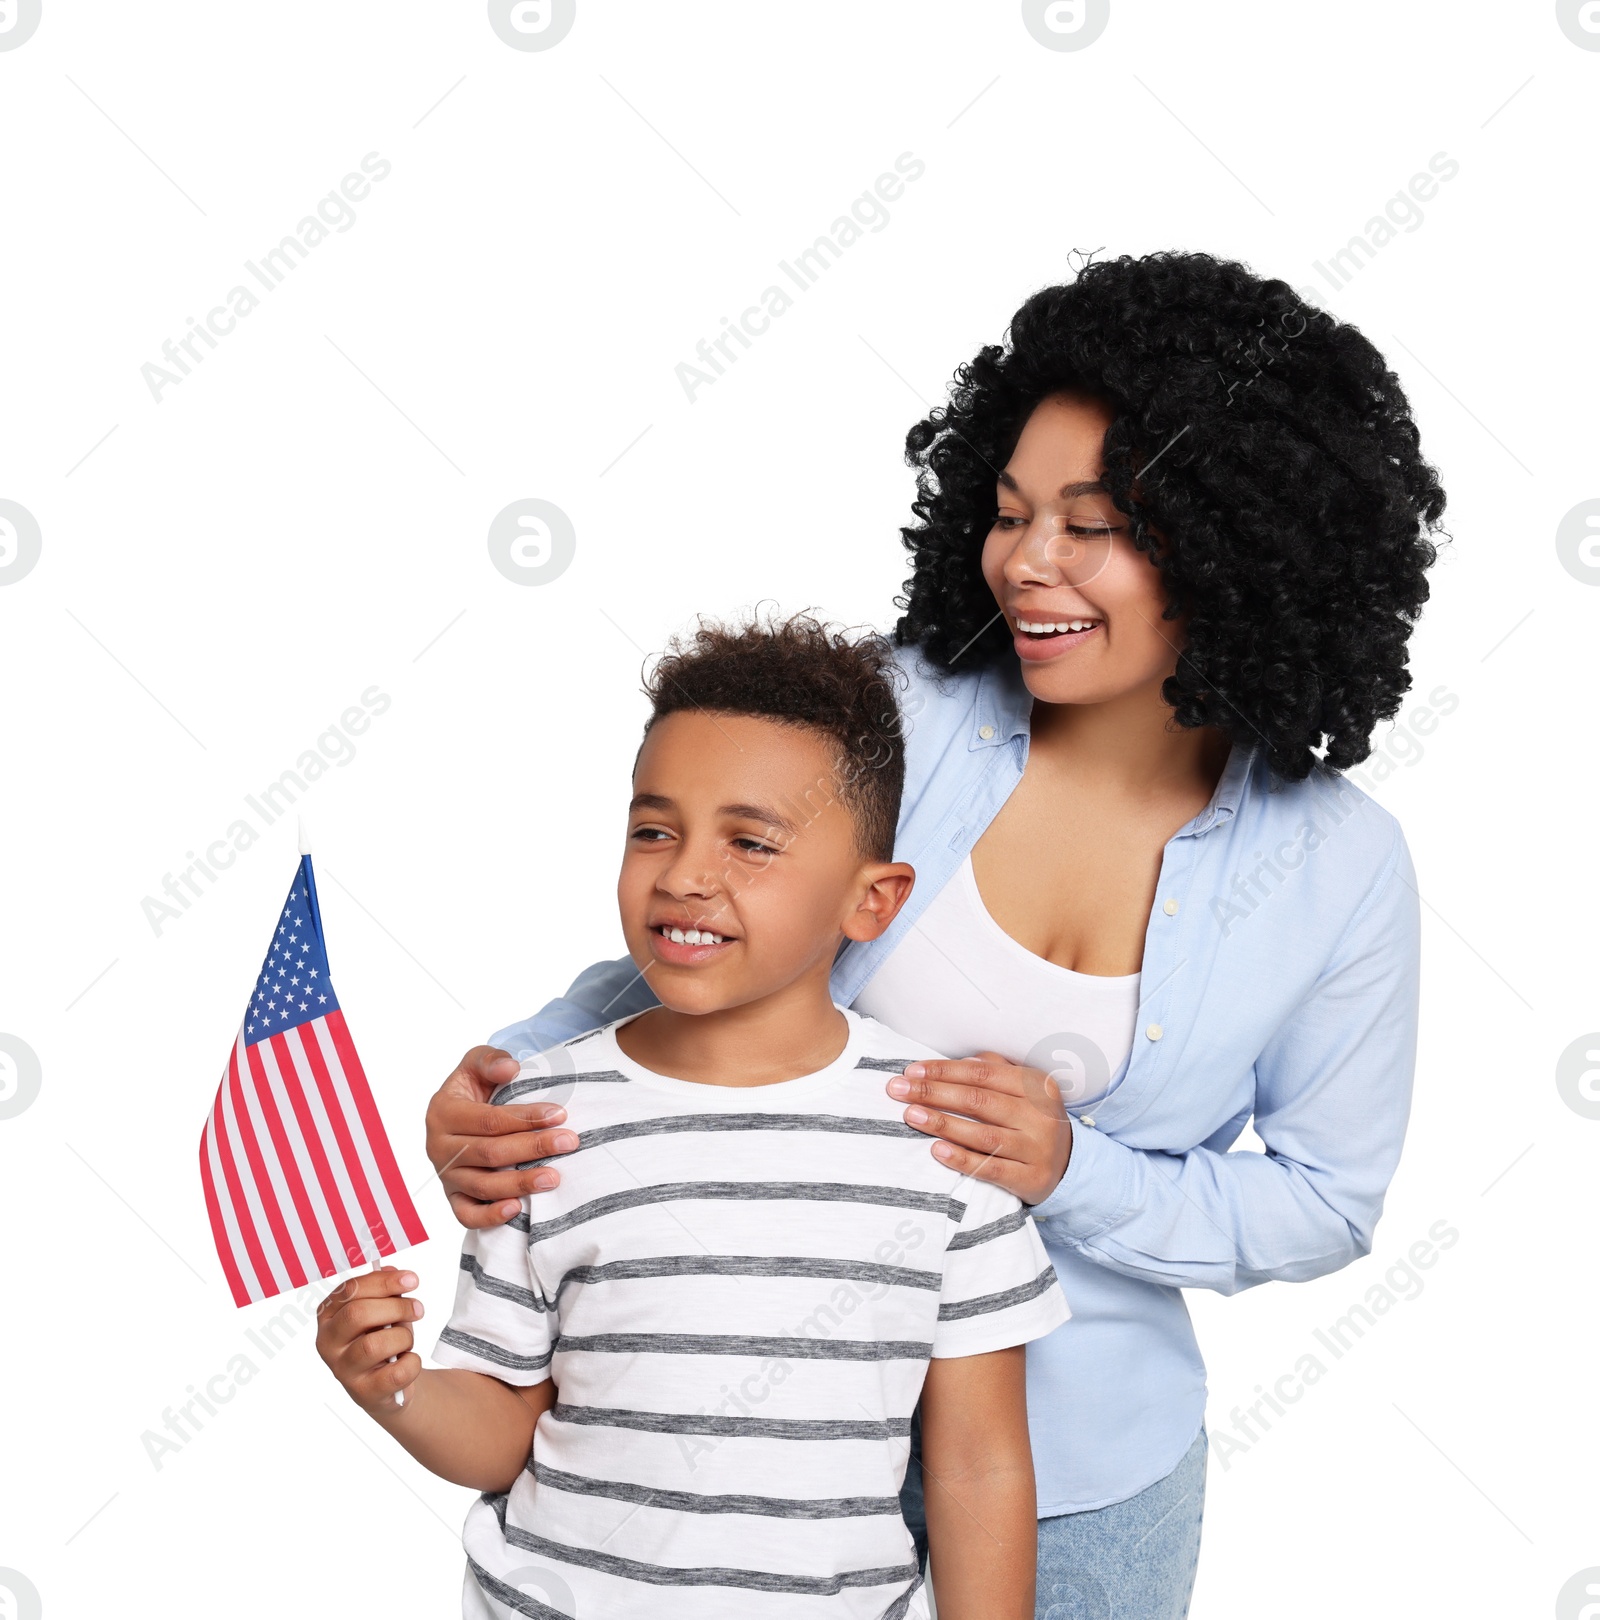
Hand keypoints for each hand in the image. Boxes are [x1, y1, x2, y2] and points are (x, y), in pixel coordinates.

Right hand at [316, 1266, 423, 1415]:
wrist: (390, 1384)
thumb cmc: (384, 1338)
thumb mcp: (385, 1310)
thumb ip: (386, 1290)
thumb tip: (392, 1271)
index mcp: (329, 1315)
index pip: (350, 1290)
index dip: (384, 1282)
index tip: (412, 1280)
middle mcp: (328, 1342)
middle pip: (358, 1314)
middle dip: (396, 1307)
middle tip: (418, 1309)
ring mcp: (342, 1370)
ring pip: (374, 1344)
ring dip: (403, 1337)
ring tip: (407, 1340)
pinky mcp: (363, 1393)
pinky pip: (394, 1373)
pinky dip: (412, 1363)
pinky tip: (409, 1360)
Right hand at [424, 1045, 579, 1228]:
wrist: (460, 1113)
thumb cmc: (474, 1087)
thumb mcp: (476, 1063)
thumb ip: (490, 1060)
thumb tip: (511, 1068)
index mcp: (442, 1112)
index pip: (488, 1120)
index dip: (525, 1118)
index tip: (559, 1114)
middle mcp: (438, 1147)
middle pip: (490, 1153)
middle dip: (533, 1148)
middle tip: (569, 1142)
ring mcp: (445, 1176)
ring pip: (482, 1186)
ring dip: (520, 1184)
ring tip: (554, 1177)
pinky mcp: (452, 1197)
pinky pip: (467, 1214)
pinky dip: (489, 1216)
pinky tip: (517, 1208)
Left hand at [888, 1051, 1071, 1206]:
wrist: (1070, 1165)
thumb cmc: (1033, 1119)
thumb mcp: (1024, 1088)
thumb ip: (995, 1069)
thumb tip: (960, 1062)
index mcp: (1036, 1085)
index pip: (983, 1073)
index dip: (945, 1071)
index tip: (912, 1071)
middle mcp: (1039, 1115)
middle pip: (979, 1101)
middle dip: (933, 1093)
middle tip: (898, 1090)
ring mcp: (1036, 1148)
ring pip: (983, 1135)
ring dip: (943, 1124)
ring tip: (910, 1115)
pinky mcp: (1031, 1179)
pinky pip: (991, 1169)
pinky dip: (962, 1159)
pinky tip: (936, 1150)